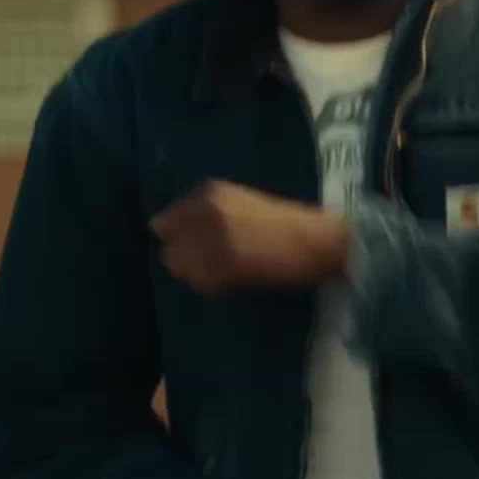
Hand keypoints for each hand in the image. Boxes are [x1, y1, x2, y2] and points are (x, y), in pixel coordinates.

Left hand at [151, 180, 348, 294]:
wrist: (316, 240)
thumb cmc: (284, 220)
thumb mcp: (239, 202)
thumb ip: (203, 211)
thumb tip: (161, 227)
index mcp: (211, 193)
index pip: (166, 219)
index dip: (176, 233)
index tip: (188, 241)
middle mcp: (207, 215)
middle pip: (169, 245)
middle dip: (182, 253)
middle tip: (203, 259)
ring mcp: (213, 243)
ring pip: (180, 267)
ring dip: (193, 270)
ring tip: (217, 270)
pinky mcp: (224, 270)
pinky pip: (201, 284)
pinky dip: (210, 285)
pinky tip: (229, 280)